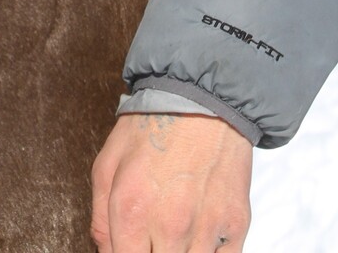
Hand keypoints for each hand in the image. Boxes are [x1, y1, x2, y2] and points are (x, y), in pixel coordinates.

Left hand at [91, 112, 252, 251]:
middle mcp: (170, 226)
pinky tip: (199, 235)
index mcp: (132, 210)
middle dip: (153, 251)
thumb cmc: (153, 127)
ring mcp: (206, 230)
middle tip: (153, 234)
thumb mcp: (108, 163)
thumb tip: (106, 252)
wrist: (203, 100)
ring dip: (180, 252)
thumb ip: (101, 216)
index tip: (130, 244)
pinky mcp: (236, 227)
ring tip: (175, 231)